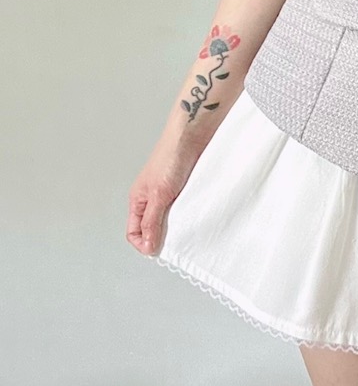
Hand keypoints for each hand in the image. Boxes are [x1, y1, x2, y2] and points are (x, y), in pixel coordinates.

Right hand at [126, 135, 200, 257]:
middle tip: (177, 241)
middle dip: (162, 237)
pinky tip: (196, 216)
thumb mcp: (159, 195)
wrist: (192, 136)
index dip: (143, 244)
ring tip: (187, 227)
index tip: (159, 250)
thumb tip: (147, 247)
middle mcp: (150, 199)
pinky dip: (188, 215)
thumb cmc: (171, 158)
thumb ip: (152, 222)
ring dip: (177, 226)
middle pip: (151, 228)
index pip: (133, 232)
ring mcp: (167, 194)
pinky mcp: (183, 190)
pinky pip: (183, 210)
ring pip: (169, 220)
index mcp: (137, 200)